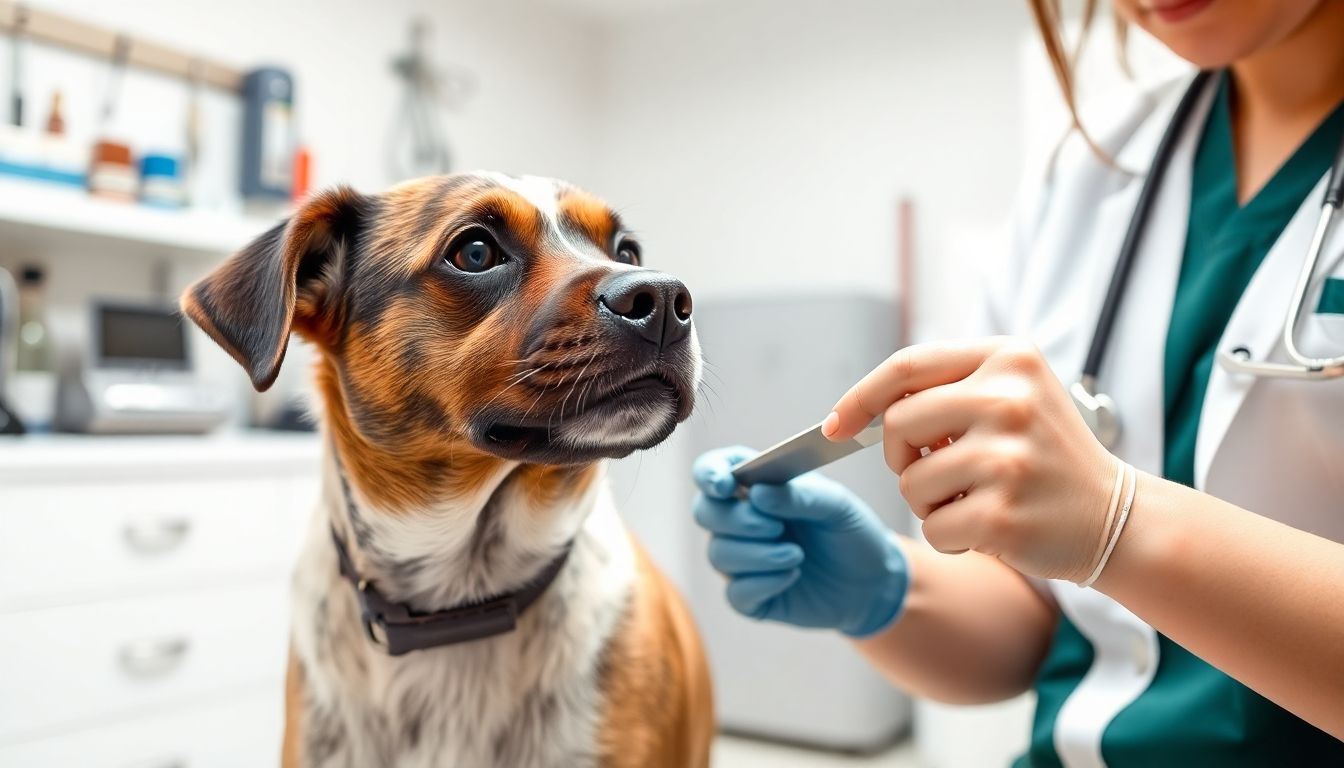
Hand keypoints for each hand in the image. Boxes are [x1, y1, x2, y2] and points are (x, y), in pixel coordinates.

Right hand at [692, 447, 908, 636]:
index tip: (725, 485)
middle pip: (705, 512)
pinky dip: (763, 583)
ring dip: (758, 554)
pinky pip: (736, 592)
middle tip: (776, 527)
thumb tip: (757, 493)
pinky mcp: (751, 596)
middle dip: (736, 520)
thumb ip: (800, 495)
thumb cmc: (850, 533)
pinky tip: (791, 576)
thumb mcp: (837, 505)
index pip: (714, 470)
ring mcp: (742, 559)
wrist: (873, 583)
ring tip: (796, 554)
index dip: (709, 474)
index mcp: (757, 485)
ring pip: (719, 553)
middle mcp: (741, 520)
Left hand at [823, 337, 1115, 582]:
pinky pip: (933, 526)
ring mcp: (1007, 457)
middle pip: (898, 424)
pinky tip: (991, 527)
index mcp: (1009, 358)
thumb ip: (947, 389)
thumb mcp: (1012, 396)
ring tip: (976, 498)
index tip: (835, 425)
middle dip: (901, 456)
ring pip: (909, 482)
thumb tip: (858, 412)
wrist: (1117, 517)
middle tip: (937, 470)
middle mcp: (1009, 399)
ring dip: (929, 501)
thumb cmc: (1046, 457)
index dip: (860, 397)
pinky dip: (950, 535)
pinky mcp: (1002, 512)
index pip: (907, 366)